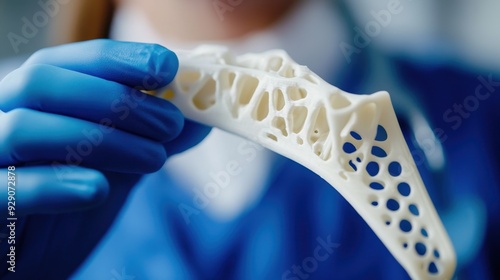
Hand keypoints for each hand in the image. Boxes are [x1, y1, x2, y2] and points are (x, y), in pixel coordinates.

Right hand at [0, 39, 209, 277]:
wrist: (27, 263)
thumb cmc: (67, 206)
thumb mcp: (114, 167)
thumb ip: (147, 140)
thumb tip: (200, 119)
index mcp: (30, 105)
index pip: (66, 61)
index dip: (118, 59)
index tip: (167, 65)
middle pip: (43, 83)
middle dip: (117, 99)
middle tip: (170, 123)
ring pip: (26, 128)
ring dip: (102, 139)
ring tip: (155, 159)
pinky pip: (5, 188)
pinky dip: (54, 185)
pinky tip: (98, 189)